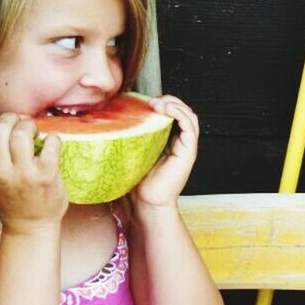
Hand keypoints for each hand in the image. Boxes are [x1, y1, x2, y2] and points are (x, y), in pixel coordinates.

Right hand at [0, 114, 66, 232]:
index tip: (0, 123)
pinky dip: (52, 139)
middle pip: (1, 128)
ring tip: (33, 132)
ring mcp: (24, 173)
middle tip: (20, 124)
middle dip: (12, 118)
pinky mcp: (46, 176)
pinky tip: (49, 143)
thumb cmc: (6, 201)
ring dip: (30, 126)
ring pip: (22, 134)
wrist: (30, 226)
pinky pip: (50, 145)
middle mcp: (0, 170)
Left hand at [131, 95, 199, 209]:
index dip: (164, 103)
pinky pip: (190, 125)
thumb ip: (133, 137)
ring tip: (158, 104)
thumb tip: (114, 120)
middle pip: (184, 112)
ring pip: (190, 115)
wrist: (146, 203)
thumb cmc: (137, 183)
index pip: (174, 115)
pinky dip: (179, 113)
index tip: (145, 102)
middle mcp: (180, 144)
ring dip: (175, 104)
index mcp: (169, 143)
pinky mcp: (188, 152)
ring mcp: (186, 147)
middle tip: (152, 101)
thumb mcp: (133, 153)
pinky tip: (165, 109)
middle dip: (170, 100)